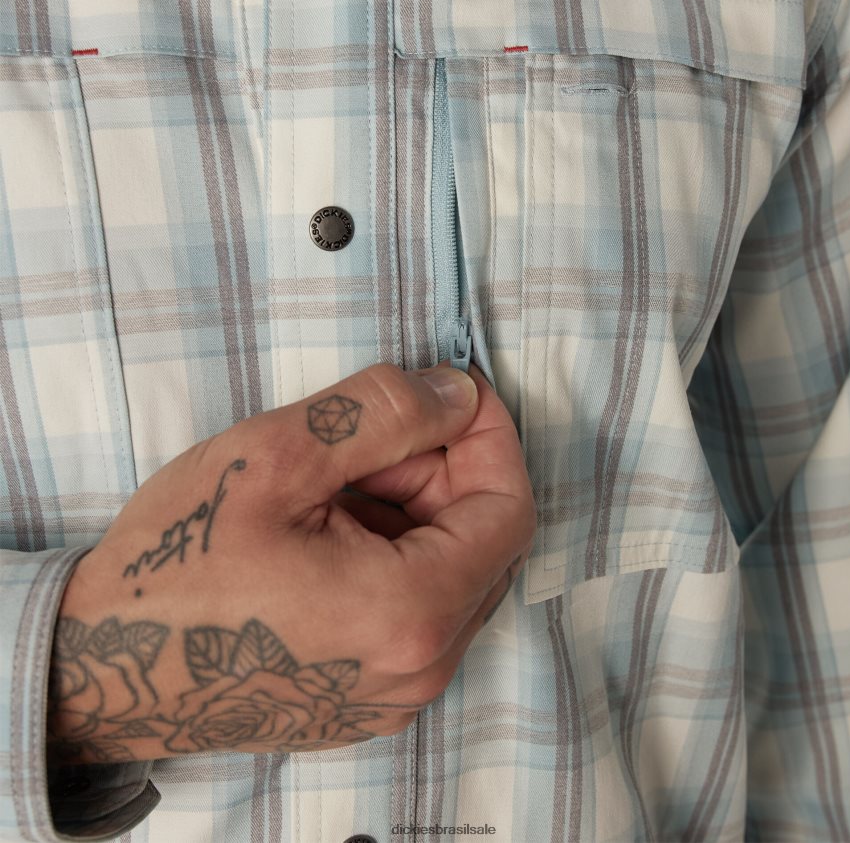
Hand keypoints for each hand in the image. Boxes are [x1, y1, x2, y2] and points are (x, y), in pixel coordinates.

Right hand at [48, 362, 535, 763]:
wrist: (101, 668)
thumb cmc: (174, 568)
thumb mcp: (276, 459)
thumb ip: (384, 413)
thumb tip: (457, 394)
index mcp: (411, 612)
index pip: (508, 508)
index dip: (490, 438)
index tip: (454, 394)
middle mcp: (420, 667)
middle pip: (481, 539)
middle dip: (441, 469)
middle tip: (371, 435)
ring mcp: (395, 691)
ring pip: (449, 571)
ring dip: (412, 509)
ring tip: (334, 483)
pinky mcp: (368, 695)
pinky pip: (415, 608)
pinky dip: (393, 552)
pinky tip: (329, 529)